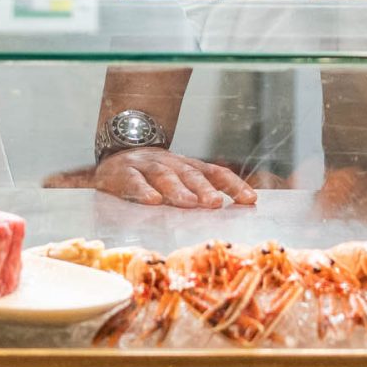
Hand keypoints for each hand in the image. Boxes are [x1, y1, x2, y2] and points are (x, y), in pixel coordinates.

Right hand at [93, 147, 257, 209]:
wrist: (116, 152)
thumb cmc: (153, 177)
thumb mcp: (178, 181)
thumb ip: (198, 195)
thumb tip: (231, 214)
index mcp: (188, 166)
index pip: (215, 172)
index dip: (233, 184)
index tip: (250, 199)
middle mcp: (171, 163)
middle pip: (191, 174)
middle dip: (205, 189)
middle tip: (216, 203)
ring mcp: (146, 166)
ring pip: (165, 175)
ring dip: (178, 189)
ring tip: (190, 203)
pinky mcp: (122, 172)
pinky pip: (134, 180)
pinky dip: (143, 190)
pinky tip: (153, 201)